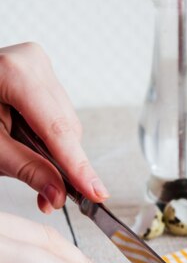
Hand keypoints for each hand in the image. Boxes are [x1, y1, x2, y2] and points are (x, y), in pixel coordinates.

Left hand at [0, 42, 108, 212]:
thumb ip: (27, 170)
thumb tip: (58, 194)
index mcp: (16, 74)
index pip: (57, 129)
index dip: (77, 166)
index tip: (95, 192)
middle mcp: (34, 64)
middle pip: (65, 126)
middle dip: (64, 166)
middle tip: (54, 198)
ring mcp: (39, 67)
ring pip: (66, 123)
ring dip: (56, 153)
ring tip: (39, 173)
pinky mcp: (41, 76)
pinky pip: (59, 114)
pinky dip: (50, 139)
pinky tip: (36, 150)